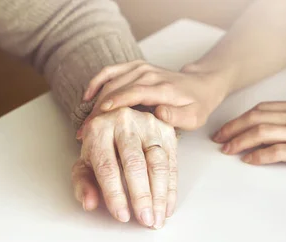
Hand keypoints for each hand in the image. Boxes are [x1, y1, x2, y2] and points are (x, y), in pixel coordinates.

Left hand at [72, 107, 177, 228]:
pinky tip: (167, 207)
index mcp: (99, 130)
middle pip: (135, 164)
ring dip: (160, 195)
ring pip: (158, 163)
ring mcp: (148, 125)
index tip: (122, 216)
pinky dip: (170, 189)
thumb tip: (89, 204)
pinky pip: (172, 163)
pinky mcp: (166, 131)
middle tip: (145, 220)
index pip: (107, 167)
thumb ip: (83, 184)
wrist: (116, 119)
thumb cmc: (100, 146)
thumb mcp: (85, 163)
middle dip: (141, 196)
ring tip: (158, 218)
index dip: (115, 194)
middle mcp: (124, 123)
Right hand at [82, 61, 223, 130]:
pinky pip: (111, 71)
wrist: (201, 85)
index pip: (135, 92)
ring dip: (95, 101)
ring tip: (85, 122)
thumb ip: (177, 116)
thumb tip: (160, 113)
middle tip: (87, 131)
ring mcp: (140, 68)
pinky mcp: (134, 67)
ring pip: (111, 81)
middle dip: (99, 109)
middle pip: (117, 88)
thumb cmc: (196, 105)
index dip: (116, 102)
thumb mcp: (194, 117)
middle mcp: (149, 74)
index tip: (100, 116)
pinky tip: (87, 96)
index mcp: (162, 87)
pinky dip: (97, 82)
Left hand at [213, 100, 285, 169]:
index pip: (261, 109)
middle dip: (232, 128)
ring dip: (239, 141)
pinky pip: (276, 151)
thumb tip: (277, 127)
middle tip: (218, 139)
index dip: (240, 118)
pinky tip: (248, 160)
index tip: (226, 128)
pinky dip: (258, 155)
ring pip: (261, 132)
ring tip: (227, 150)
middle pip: (255, 118)